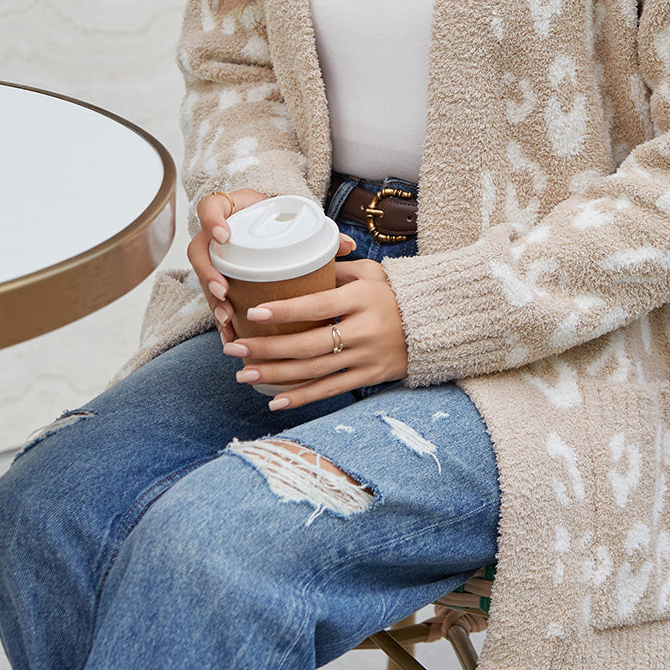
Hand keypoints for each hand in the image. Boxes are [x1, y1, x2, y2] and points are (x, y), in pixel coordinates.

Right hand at [189, 190, 355, 340]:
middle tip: (223, 291)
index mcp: (231, 209)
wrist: (266, 219)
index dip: (212, 221)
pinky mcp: (218, 276)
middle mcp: (215, 233)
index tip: (224, 236)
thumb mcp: (294, 217)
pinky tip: (229, 334)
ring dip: (212, 301)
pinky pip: (211, 296)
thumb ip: (319, 228)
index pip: (210, 209)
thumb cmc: (279, 217)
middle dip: (208, 274)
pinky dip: (220, 316)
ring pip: (203, 278)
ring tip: (227, 319)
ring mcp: (213, 256)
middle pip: (199, 251)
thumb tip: (348, 245)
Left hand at [221, 259, 407, 408]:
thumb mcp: (371, 273)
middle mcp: (364, 330)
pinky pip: (331, 390)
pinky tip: (275, 402)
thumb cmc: (394, 293)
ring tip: (244, 374)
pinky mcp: (371, 377)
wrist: (435, 323)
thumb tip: (294, 267)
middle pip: (308, 344)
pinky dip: (302, 398)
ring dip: (276, 375)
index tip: (253, 313)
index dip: (284, 310)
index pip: (317, 305)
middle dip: (266, 349)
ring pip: (314, 371)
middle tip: (234, 349)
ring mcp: (367, 357)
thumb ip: (335, 271)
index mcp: (362, 298)